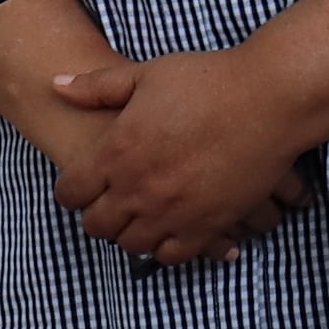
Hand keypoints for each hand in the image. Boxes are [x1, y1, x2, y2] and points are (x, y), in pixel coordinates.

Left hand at [50, 49, 318, 264]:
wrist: (273, 96)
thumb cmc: (210, 80)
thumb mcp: (148, 74)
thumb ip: (98, 86)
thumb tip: (55, 86)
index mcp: (116, 152)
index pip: (69, 193)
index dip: (73, 190)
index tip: (86, 184)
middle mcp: (137, 188)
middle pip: (97, 225)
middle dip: (100, 215)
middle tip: (115, 201)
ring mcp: (172, 211)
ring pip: (132, 244)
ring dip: (132, 232)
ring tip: (145, 215)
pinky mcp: (207, 224)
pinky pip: (172, 254)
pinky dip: (168, 246)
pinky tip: (175, 227)